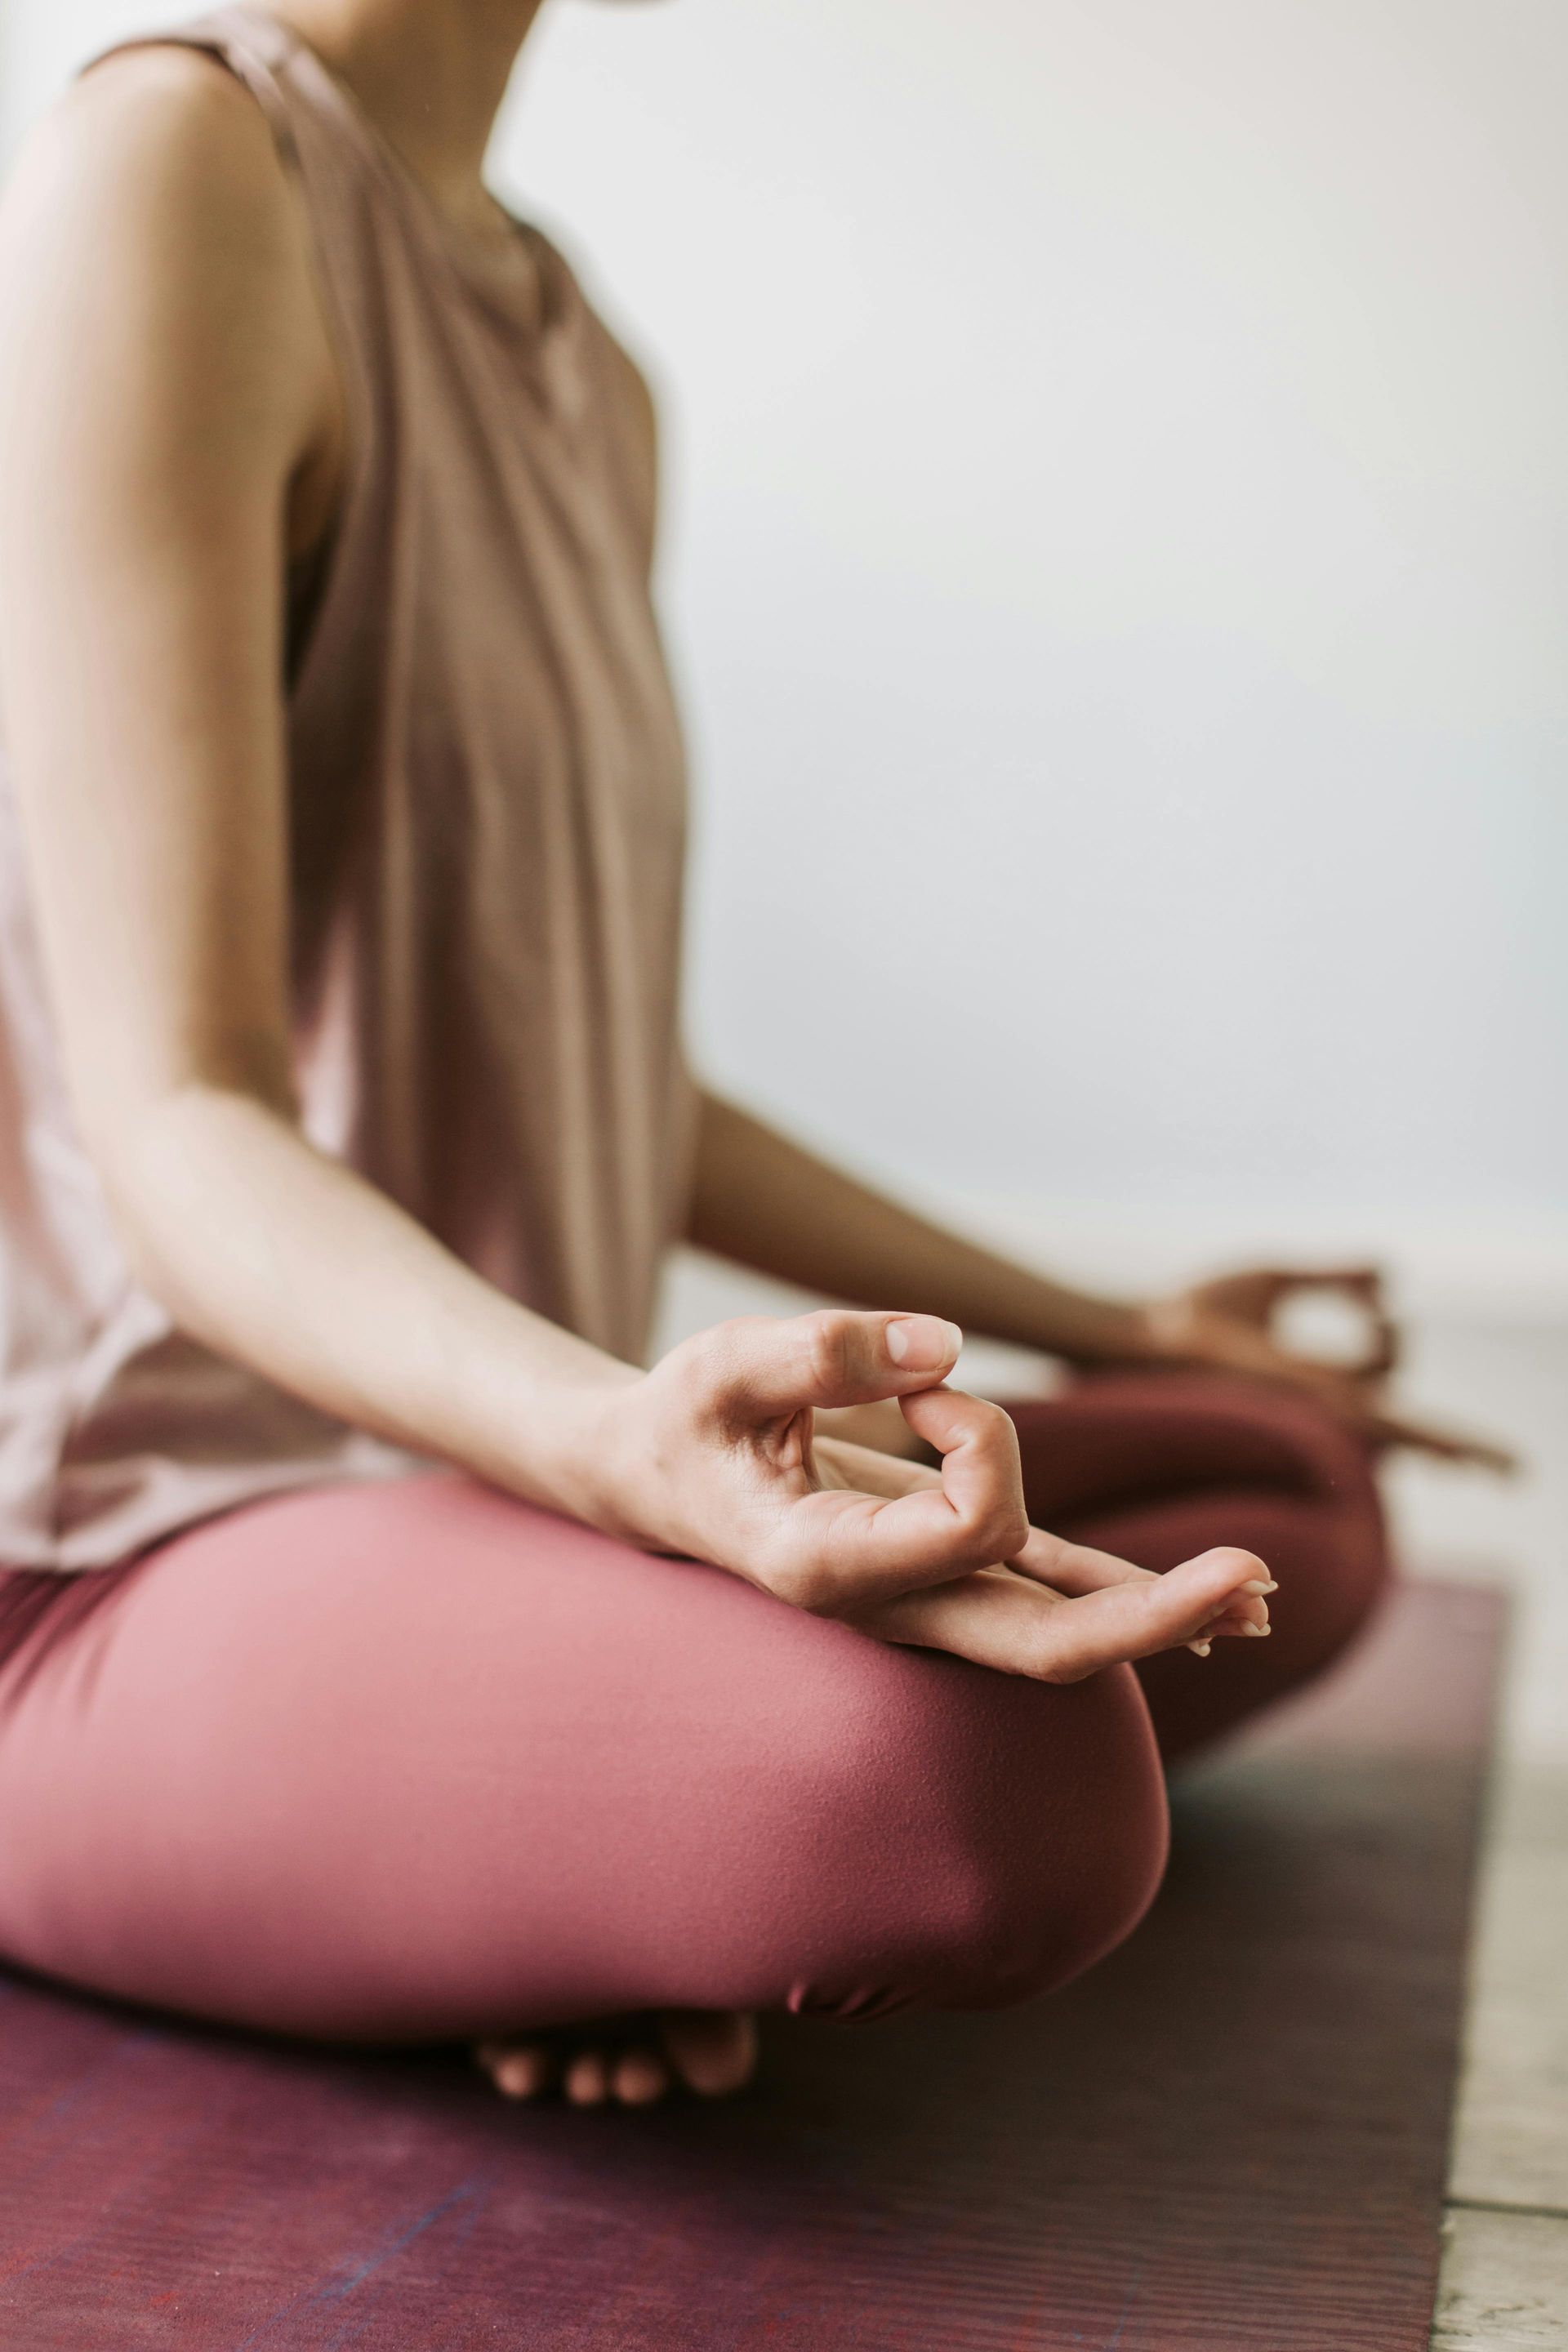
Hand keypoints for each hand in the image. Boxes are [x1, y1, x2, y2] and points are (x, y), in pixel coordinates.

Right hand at [581, 1309, 1273, 1682]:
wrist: (651, 1481)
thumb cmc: (683, 1420)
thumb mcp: (724, 1365)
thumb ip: (823, 1351)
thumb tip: (944, 1345)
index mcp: (832, 1571)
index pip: (971, 1524)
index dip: (981, 1434)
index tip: (923, 1381)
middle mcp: (891, 1606)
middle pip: (1046, 1648)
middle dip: (1155, 1619)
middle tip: (1256, 1580)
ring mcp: (926, 1599)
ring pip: (1060, 1637)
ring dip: (1164, 1617)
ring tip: (1267, 1603)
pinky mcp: (949, 1568)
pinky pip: (1052, 1595)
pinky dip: (1128, 1596)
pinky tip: (1217, 1610)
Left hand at [1139, 1265, 1516, 1472]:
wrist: (1149, 1333)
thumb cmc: (1194, 1312)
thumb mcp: (1277, 1280)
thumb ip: (1334, 1278)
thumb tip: (1390, 1274)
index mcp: (1318, 1380)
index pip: (1382, 1376)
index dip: (1393, 1342)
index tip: (1377, 1302)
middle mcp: (1326, 1406)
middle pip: (1410, 1429)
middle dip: (1458, 1445)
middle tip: (1508, 1471)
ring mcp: (1324, 1413)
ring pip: (1409, 1434)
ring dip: (1457, 1447)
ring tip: (1504, 1470)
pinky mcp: (1316, 1409)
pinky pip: (1383, 1424)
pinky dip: (1426, 1439)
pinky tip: (1454, 1457)